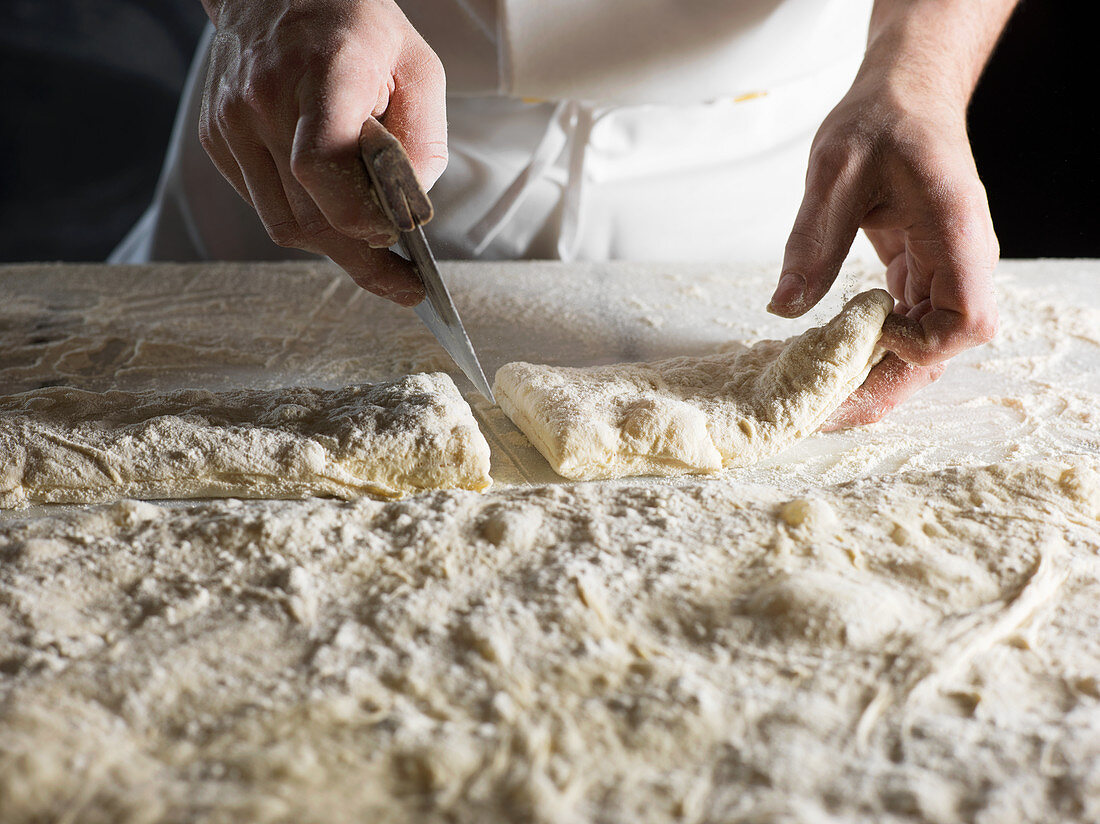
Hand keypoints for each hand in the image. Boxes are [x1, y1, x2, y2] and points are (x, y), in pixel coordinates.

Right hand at [197, 0, 447, 304]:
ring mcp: (231, 122)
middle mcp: (263, 99)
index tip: (396, 237)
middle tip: (402, 284)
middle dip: (359, 257)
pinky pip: (264, 205)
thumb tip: (412, 210)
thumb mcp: (418, 68)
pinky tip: (333, 209)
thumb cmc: (358, 27)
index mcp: (321, 72)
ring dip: (332, 247)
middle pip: (305, 214)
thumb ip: (423, 141)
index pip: (321, 165)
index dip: (359, 216)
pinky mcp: (217, 138)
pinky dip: (304, 219)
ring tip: (375, 255)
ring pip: (282, 224)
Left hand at [768, 75, 998, 427]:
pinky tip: (827, 358)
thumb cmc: (879, 121)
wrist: (904, 97)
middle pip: (944, 347)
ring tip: (819, 396)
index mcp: (954, 232)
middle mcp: (960, 260)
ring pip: (923, 342)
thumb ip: (812, 239)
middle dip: (888, 383)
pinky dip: (869, 346)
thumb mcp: (834, 171)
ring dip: (876, 371)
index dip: (921, 344)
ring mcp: (944, 269)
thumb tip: (783, 307)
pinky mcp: (921, 272)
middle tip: (825, 411)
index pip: (966, 320)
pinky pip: (905, 323)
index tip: (867, 333)